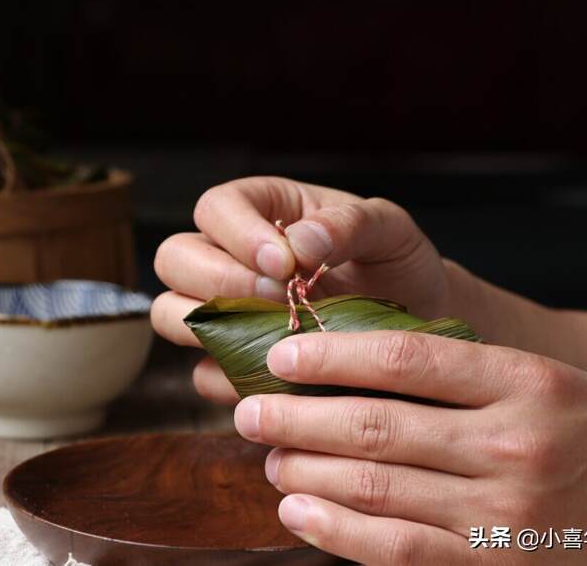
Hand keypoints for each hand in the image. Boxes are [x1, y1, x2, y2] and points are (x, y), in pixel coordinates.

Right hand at [152, 176, 475, 403]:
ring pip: (170, 314)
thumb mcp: (389, 230)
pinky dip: (230, 378)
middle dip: (217, 281)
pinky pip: (202, 374)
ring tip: (273, 337)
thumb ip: (348, 224)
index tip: (286, 264)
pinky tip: (279, 376)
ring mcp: (222, 312)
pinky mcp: (229, 363)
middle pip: (174, 259)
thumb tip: (299, 243)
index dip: (238, 234)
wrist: (416, 323)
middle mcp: (228, 257)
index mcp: (260, 210)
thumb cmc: (396, 264)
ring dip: (208, 329)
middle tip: (277, 299)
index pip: (215, 208)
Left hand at [231, 331, 586, 563]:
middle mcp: (515, 446)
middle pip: (377, 426)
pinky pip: (396, 550)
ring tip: (270, 457)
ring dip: (306, 471)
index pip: (407, 359)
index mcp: (526, 383)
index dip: (331, 356)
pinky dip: (336, 531)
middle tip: (251, 410)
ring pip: (376, 487)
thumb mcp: (538, 385)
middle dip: (297, 418)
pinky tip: (297, 511)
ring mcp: (504, 515)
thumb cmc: (577, 439)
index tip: (282, 357)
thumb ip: (458, 372)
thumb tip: (347, 364)